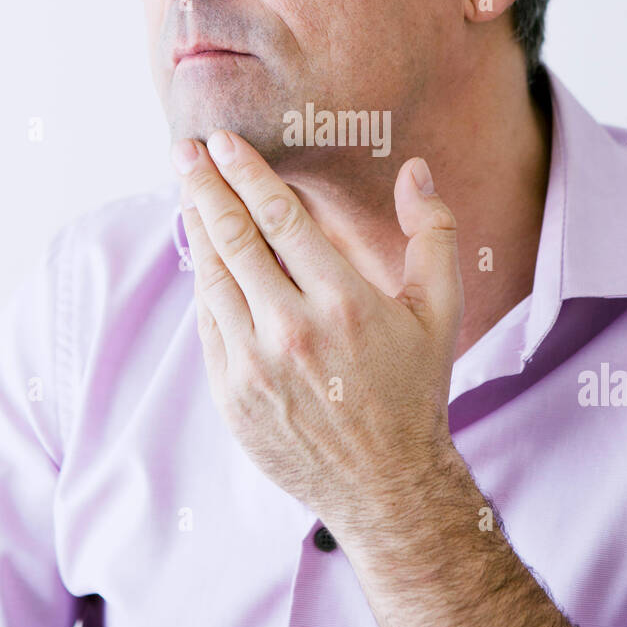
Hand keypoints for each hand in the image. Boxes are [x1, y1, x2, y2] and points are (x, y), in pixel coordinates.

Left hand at [173, 131, 464, 533]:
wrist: (385, 484)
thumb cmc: (415, 390)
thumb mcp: (441, 310)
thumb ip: (432, 234)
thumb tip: (414, 170)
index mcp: (344, 304)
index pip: (280, 219)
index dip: (247, 174)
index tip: (223, 143)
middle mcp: (293, 332)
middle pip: (234, 239)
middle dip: (205, 186)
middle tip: (185, 151)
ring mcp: (255, 368)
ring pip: (213, 280)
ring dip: (196, 228)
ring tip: (186, 192)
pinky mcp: (232, 396)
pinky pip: (208, 326)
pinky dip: (204, 285)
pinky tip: (203, 257)